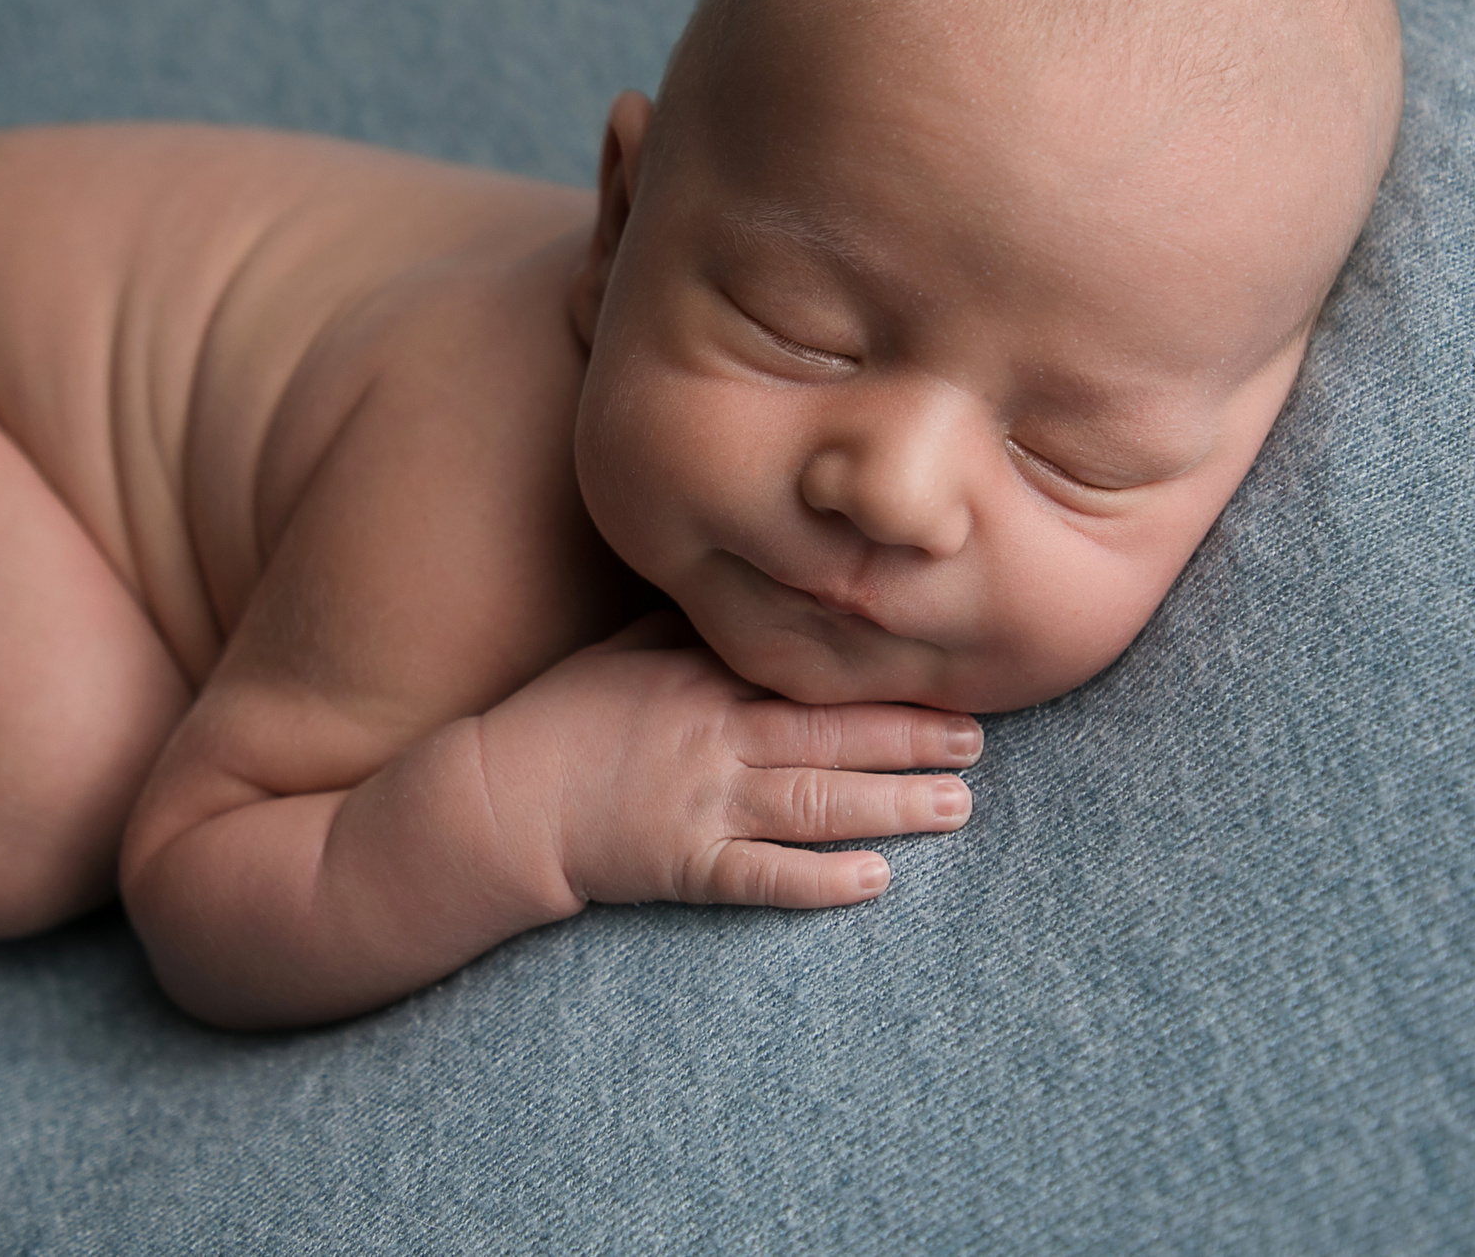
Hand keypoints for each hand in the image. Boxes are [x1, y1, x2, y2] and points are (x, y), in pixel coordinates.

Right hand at [476, 612, 980, 909]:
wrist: (497, 799)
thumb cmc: (559, 717)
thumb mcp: (622, 649)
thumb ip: (690, 627)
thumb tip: (754, 592)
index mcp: (702, 678)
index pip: (808, 674)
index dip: (879, 677)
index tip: (940, 670)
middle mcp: (713, 736)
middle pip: (830, 737)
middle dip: (910, 738)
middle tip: (977, 740)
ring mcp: (702, 804)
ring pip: (815, 805)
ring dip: (891, 806)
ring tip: (957, 807)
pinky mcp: (685, 866)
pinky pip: (763, 876)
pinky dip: (819, 880)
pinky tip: (875, 881)